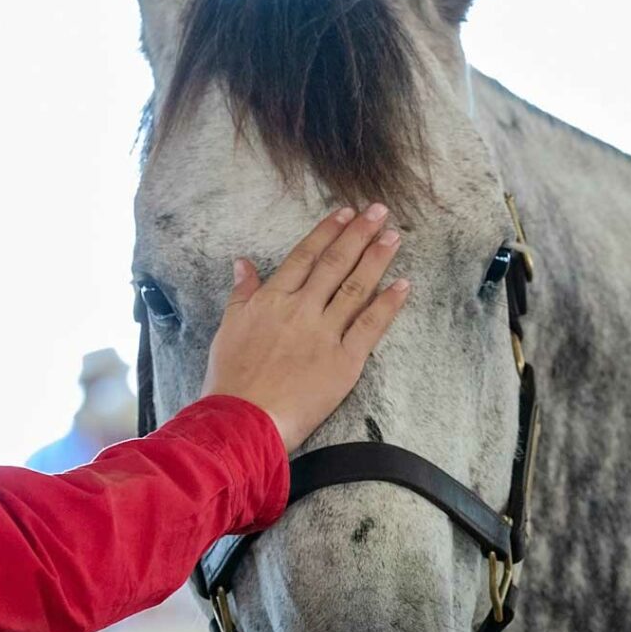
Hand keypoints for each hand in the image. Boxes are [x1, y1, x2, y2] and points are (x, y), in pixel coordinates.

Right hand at [202, 205, 410, 450]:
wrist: (242, 420)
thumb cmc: (230, 379)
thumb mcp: (228, 328)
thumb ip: (241, 293)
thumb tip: (242, 262)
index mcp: (272, 299)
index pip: (305, 256)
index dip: (328, 232)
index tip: (346, 213)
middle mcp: (301, 309)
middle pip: (335, 263)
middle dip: (359, 234)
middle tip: (380, 211)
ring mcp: (324, 334)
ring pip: (355, 288)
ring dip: (377, 259)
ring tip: (394, 237)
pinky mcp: (344, 362)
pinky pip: (370, 326)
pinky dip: (388, 304)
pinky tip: (403, 285)